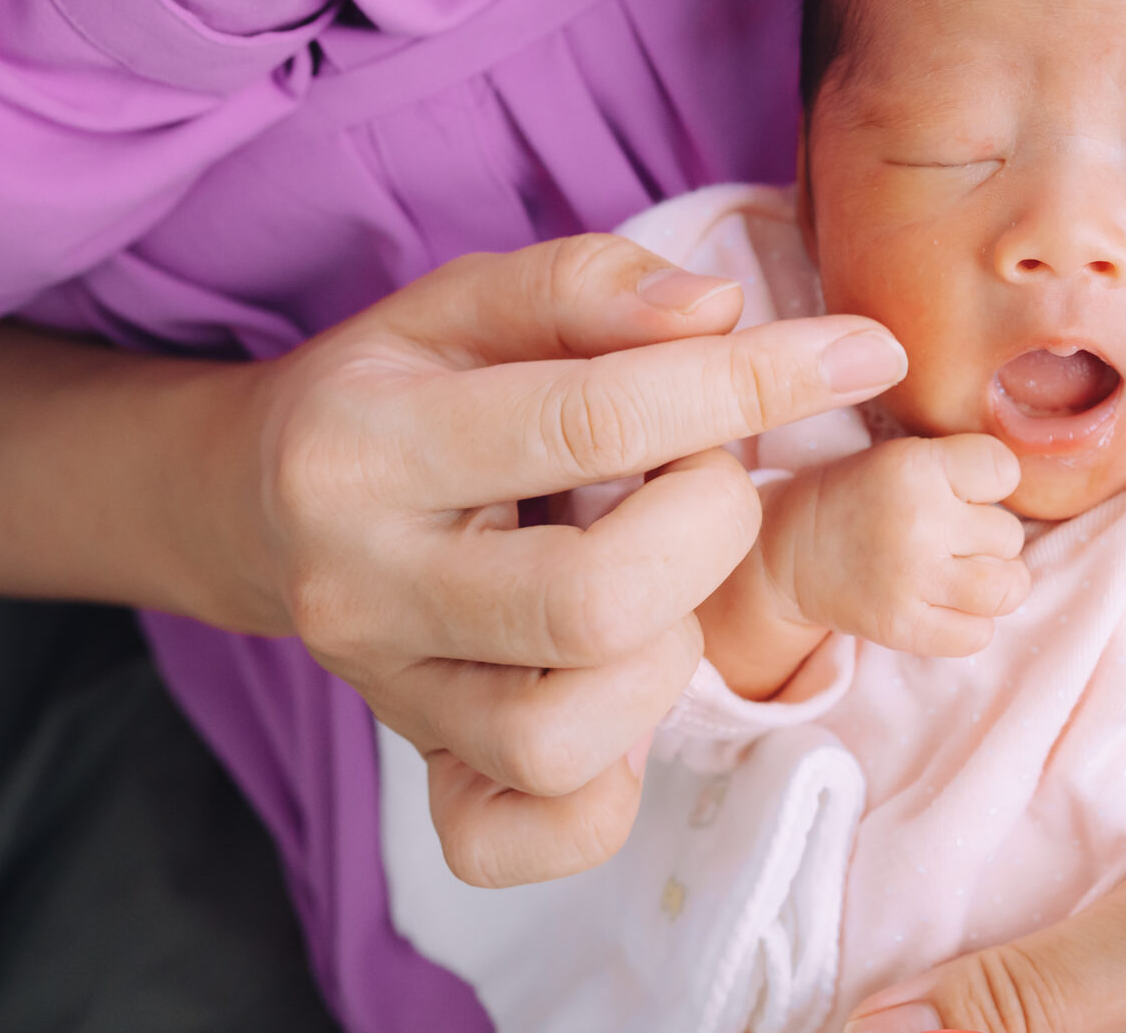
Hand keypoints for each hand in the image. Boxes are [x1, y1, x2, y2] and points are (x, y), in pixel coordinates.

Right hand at [230, 234, 906, 886]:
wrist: (263, 502)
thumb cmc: (401, 386)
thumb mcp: (468, 300)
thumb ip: (592, 288)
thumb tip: (722, 311)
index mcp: (366, 448)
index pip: (593, 421)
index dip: (753, 382)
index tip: (861, 351)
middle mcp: (364, 590)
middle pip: (596, 606)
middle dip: (708, 527)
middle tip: (697, 478)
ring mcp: (392, 699)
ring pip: (569, 737)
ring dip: (667, 649)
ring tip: (653, 576)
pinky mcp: (428, 772)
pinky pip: (534, 838)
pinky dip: (609, 785)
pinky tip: (625, 686)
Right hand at [764, 435, 1028, 657]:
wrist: (789, 550)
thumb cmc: (864, 498)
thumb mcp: (904, 458)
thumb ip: (965, 472)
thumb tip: (1033, 509)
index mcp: (915, 467)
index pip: (1005, 470)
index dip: (990, 483)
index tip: (962, 491)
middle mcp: (916, 520)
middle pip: (1010, 536)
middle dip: (987, 539)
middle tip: (948, 538)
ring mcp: (909, 578)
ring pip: (1007, 588)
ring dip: (994, 584)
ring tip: (964, 576)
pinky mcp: (900, 627)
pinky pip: (978, 635)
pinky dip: (971, 625)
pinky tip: (944, 606)